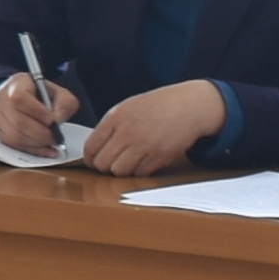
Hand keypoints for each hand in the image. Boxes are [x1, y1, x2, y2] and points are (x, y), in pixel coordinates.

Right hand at [0, 75, 78, 155]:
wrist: (27, 97)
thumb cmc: (42, 95)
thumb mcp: (58, 92)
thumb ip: (65, 103)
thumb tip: (59, 119)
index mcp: (15, 85)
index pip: (18, 99)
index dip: (36, 112)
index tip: (52, 120)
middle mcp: (1, 100)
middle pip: (17, 121)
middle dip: (40, 133)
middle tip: (56, 137)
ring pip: (14, 136)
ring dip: (36, 143)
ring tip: (51, 142)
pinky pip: (13, 145)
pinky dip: (32, 150)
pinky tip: (46, 149)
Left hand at [82, 80, 228, 177]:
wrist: (189, 106)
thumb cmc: (158, 106)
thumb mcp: (128, 108)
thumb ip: (110, 126)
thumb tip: (94, 150)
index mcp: (116, 117)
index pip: (91, 146)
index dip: (90, 158)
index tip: (94, 161)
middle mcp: (128, 131)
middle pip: (103, 163)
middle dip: (105, 167)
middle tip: (112, 163)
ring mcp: (144, 145)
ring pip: (119, 172)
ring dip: (122, 171)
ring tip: (129, 161)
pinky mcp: (160, 156)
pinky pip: (140, 173)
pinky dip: (139, 171)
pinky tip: (144, 160)